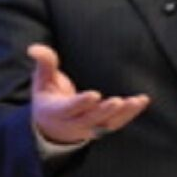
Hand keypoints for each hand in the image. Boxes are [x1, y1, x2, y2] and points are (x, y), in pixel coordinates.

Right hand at [28, 44, 148, 143]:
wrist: (51, 127)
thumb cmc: (47, 97)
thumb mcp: (41, 80)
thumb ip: (43, 63)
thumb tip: (33, 48)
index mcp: (57, 111)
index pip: (70, 108)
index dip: (82, 103)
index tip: (95, 95)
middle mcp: (74, 123)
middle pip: (91, 119)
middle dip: (104, 111)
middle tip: (117, 102)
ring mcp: (89, 128)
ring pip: (107, 124)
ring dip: (123, 114)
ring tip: (137, 101)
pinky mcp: (102, 127)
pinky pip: (118, 122)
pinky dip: (131, 114)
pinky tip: (142, 101)